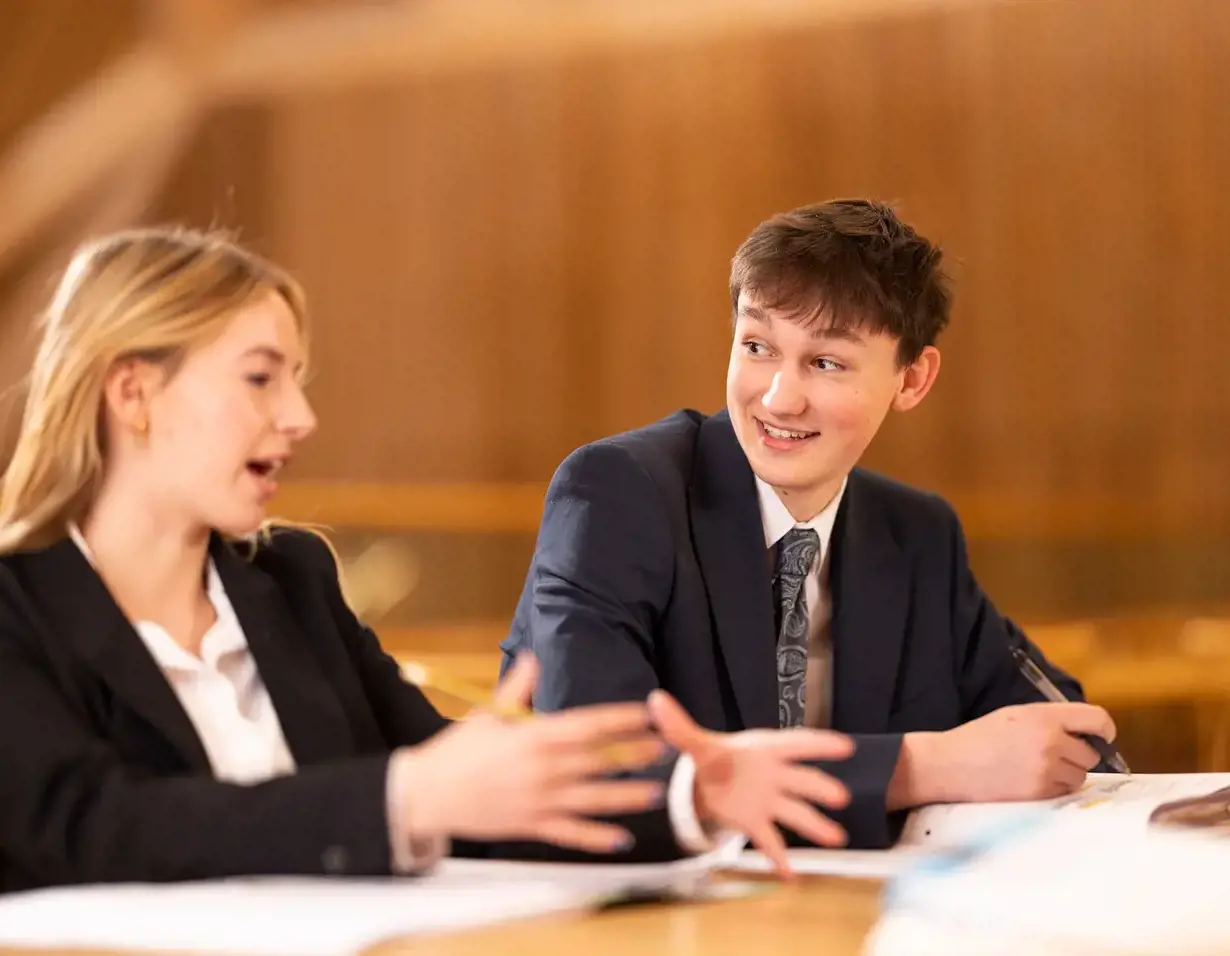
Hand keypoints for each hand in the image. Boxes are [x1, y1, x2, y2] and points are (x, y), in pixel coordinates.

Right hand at [399, 654, 666, 851]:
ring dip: (626, 796)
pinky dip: (596, 837)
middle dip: (633, 754)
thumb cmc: (457, 751)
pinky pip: (570, 834)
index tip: (646, 713)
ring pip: (592, 798)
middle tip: (665, 749)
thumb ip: (516, 688)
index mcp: (533, 736)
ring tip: (656, 792)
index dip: (619, 719)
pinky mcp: (531, 826)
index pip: (587, 724)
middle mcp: (542, 768)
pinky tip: (622, 838)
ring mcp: (538, 800)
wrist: (428, 794)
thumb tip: (534, 659)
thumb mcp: (487, 714)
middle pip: (598, 759)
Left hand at [647, 690, 853, 878]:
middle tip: (839, 797)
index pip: (794, 743)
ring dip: (814, 825)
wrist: (705, 782)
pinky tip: (791, 877)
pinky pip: (770, 841)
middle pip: (800, 780)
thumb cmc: (714, 756)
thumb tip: (655, 700)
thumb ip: (678, 726)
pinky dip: (779, 859)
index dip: (819, 744)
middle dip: (819, 788)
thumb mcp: (694, 742)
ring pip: (794, 812)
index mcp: (763, 749)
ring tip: (835, 838)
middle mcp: (773, 775)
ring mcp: (768, 800)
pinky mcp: (755, 822)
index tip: (845, 746)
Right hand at [901, 702, 1114, 804]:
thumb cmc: (981, 737)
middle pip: (1091, 753)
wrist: (951, 764)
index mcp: (1044, 716)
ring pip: (1081, 776)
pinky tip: (1030, 780)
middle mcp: (1050, 741)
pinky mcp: (1040, 793)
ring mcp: (1046, 769)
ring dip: (1067, 774)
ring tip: (1037, 768)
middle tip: (1052, 755)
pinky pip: (1065, 792)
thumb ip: (1051, 720)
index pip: (1096, 719)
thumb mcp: (1016, 714)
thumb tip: (1087, 735)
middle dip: (1077, 755)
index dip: (1104, 729)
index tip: (1102, 736)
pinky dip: (1054, 788)